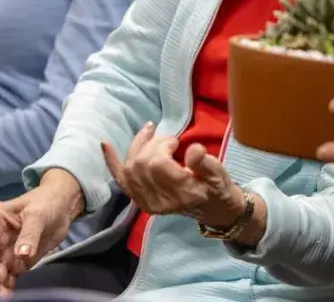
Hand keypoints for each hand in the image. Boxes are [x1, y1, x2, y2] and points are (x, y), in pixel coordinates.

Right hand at [0, 170, 83, 291]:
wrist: (65, 207)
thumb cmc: (48, 202)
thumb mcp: (38, 214)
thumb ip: (30, 234)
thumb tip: (22, 255)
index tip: (1, 263)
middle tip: (4, 282)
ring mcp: (6, 253)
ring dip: (0, 284)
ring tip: (6, 294)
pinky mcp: (18, 262)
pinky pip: (9, 277)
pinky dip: (8, 286)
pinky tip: (10, 293)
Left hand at [102, 122, 250, 229]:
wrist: (213, 210)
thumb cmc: (217, 188)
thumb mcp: (219, 174)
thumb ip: (205, 163)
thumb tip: (192, 149)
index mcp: (179, 193)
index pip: (156, 165)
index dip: (163, 146)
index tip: (177, 142)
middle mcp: (158, 201)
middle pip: (140, 165)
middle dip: (152, 145)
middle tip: (170, 141)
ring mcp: (146, 202)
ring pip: (129, 169)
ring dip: (137, 146)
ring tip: (150, 132)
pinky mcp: (140, 199)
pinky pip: (121, 180)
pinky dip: (112, 162)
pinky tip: (105, 145)